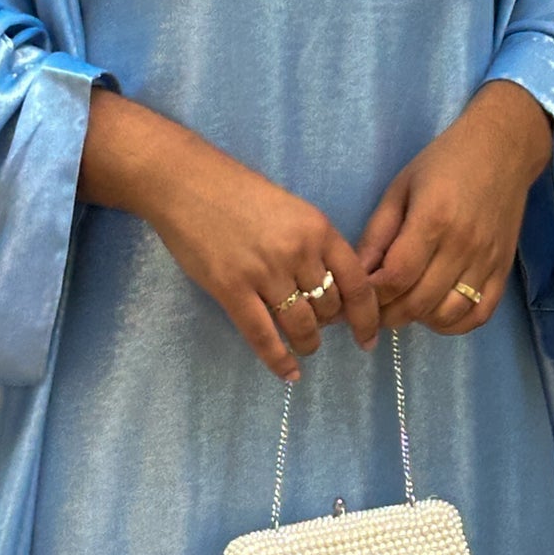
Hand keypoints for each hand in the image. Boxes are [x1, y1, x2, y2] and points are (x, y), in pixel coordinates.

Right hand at [79, 88, 380, 382]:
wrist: (184, 182)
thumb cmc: (236, 191)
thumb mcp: (290, 209)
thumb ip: (311, 244)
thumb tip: (328, 286)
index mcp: (318, 229)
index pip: (357, 283)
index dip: (367, 317)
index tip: (368, 337)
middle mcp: (298, 252)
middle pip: (329, 307)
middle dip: (329, 325)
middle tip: (319, 328)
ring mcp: (265, 273)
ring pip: (301, 325)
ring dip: (308, 343)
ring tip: (305, 347)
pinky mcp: (232, 289)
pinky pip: (264, 336)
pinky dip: (279, 360)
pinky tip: (288, 372)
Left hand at [357, 79, 553, 335]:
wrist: (503, 149)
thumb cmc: (444, 161)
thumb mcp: (400, 188)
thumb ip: (377, 234)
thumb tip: (357, 274)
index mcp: (433, 220)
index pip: (396, 277)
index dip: (372, 295)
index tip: (357, 295)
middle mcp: (462, 245)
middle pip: (419, 302)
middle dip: (387, 314)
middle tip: (372, 309)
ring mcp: (486, 261)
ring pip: (447, 315)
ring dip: (419, 320)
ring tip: (402, 308)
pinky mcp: (504, 270)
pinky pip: (479, 314)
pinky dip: (454, 324)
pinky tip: (435, 313)